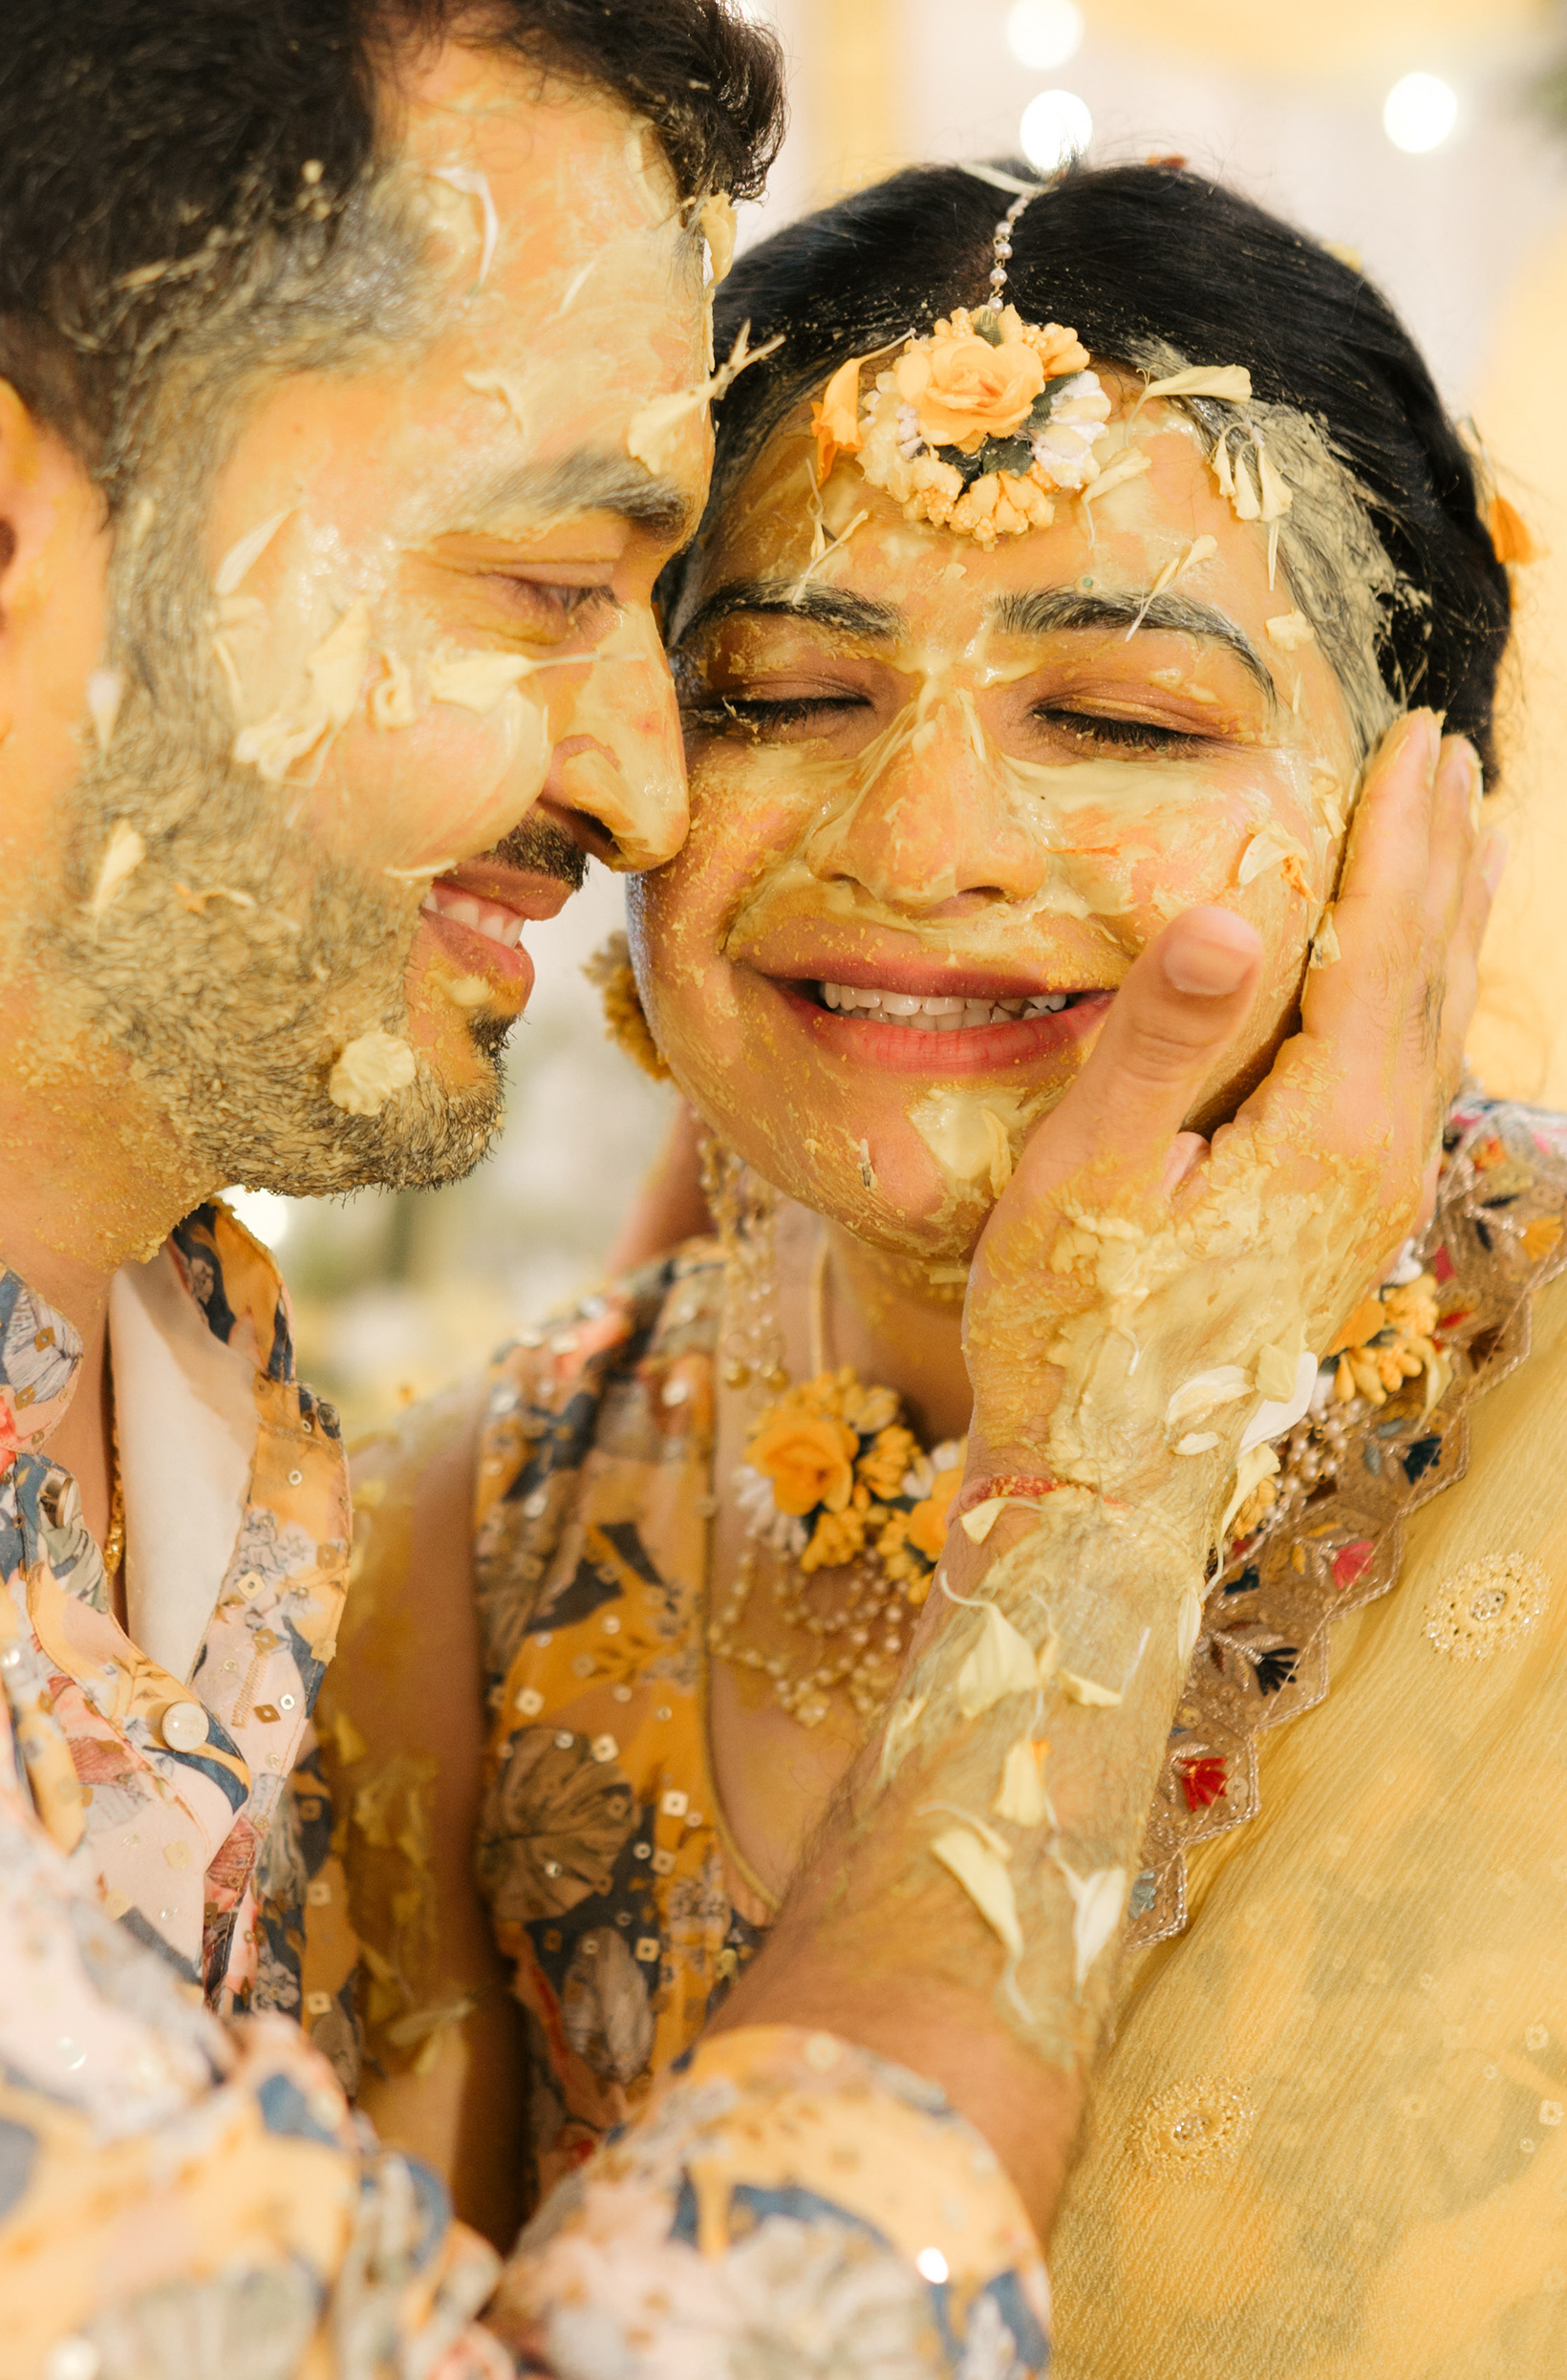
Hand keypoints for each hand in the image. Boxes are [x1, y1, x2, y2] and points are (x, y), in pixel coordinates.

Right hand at [962, 712, 1495, 1522]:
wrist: (1103, 1479)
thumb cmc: (1071, 1327)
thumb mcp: (1087, 1174)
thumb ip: (1161, 1040)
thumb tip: (1236, 921)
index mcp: (1325, 1127)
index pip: (1379, 943)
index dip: (1396, 836)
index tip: (1414, 741)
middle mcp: (1374, 1155)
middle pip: (1427, 973)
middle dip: (1441, 856)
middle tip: (1452, 755)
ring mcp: (1367, 1196)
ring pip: (1432, 1027)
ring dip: (1447, 923)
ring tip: (1466, 842)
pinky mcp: (1341, 1226)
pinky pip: (1411, 1080)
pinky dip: (1424, 1004)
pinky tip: (1411, 997)